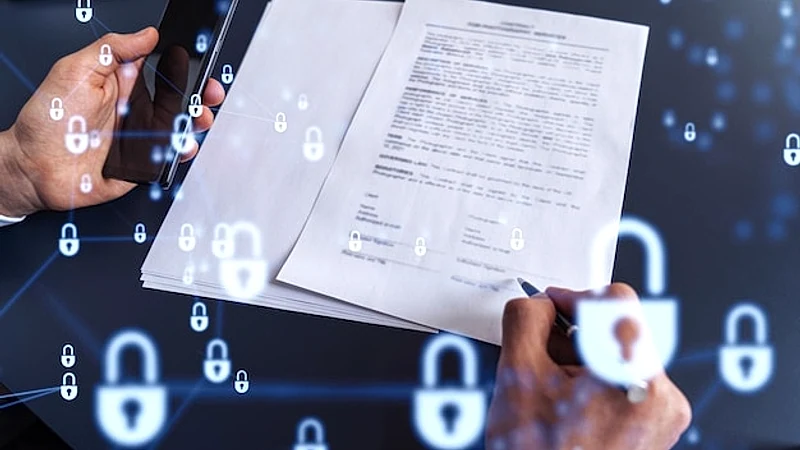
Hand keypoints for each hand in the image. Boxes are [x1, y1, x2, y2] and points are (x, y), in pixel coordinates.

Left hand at [0, 28, 224, 216]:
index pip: (160, 67)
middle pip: (179, 97)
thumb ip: (111, 49)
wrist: (35, 170)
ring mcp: (140, 136)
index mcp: (121, 83)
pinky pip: (171, 156)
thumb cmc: (47, 122)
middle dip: (200, 93)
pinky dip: (183, 150)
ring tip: (198, 117)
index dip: (181, 64)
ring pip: (181, 126)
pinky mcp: (143, 162)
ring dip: (196, 120)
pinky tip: (182, 143)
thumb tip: (145, 34)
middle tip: (207, 92)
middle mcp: (134, 109)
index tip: (194, 62)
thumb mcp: (74, 71)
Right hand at [486, 283, 690, 449]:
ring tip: (555, 392)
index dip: (575, 297)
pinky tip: (571, 406)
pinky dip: (599, 382)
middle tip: (545, 357)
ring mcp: (665, 413)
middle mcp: (661, 394)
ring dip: (585, 359)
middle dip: (575, 336)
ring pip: (623, 354)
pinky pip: (631, 381)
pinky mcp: (660, 425)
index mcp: (631, 376)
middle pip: (619, 328)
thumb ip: (526, 319)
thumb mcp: (516, 376)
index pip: (615, 300)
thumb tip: (539, 303)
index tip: (554, 308)